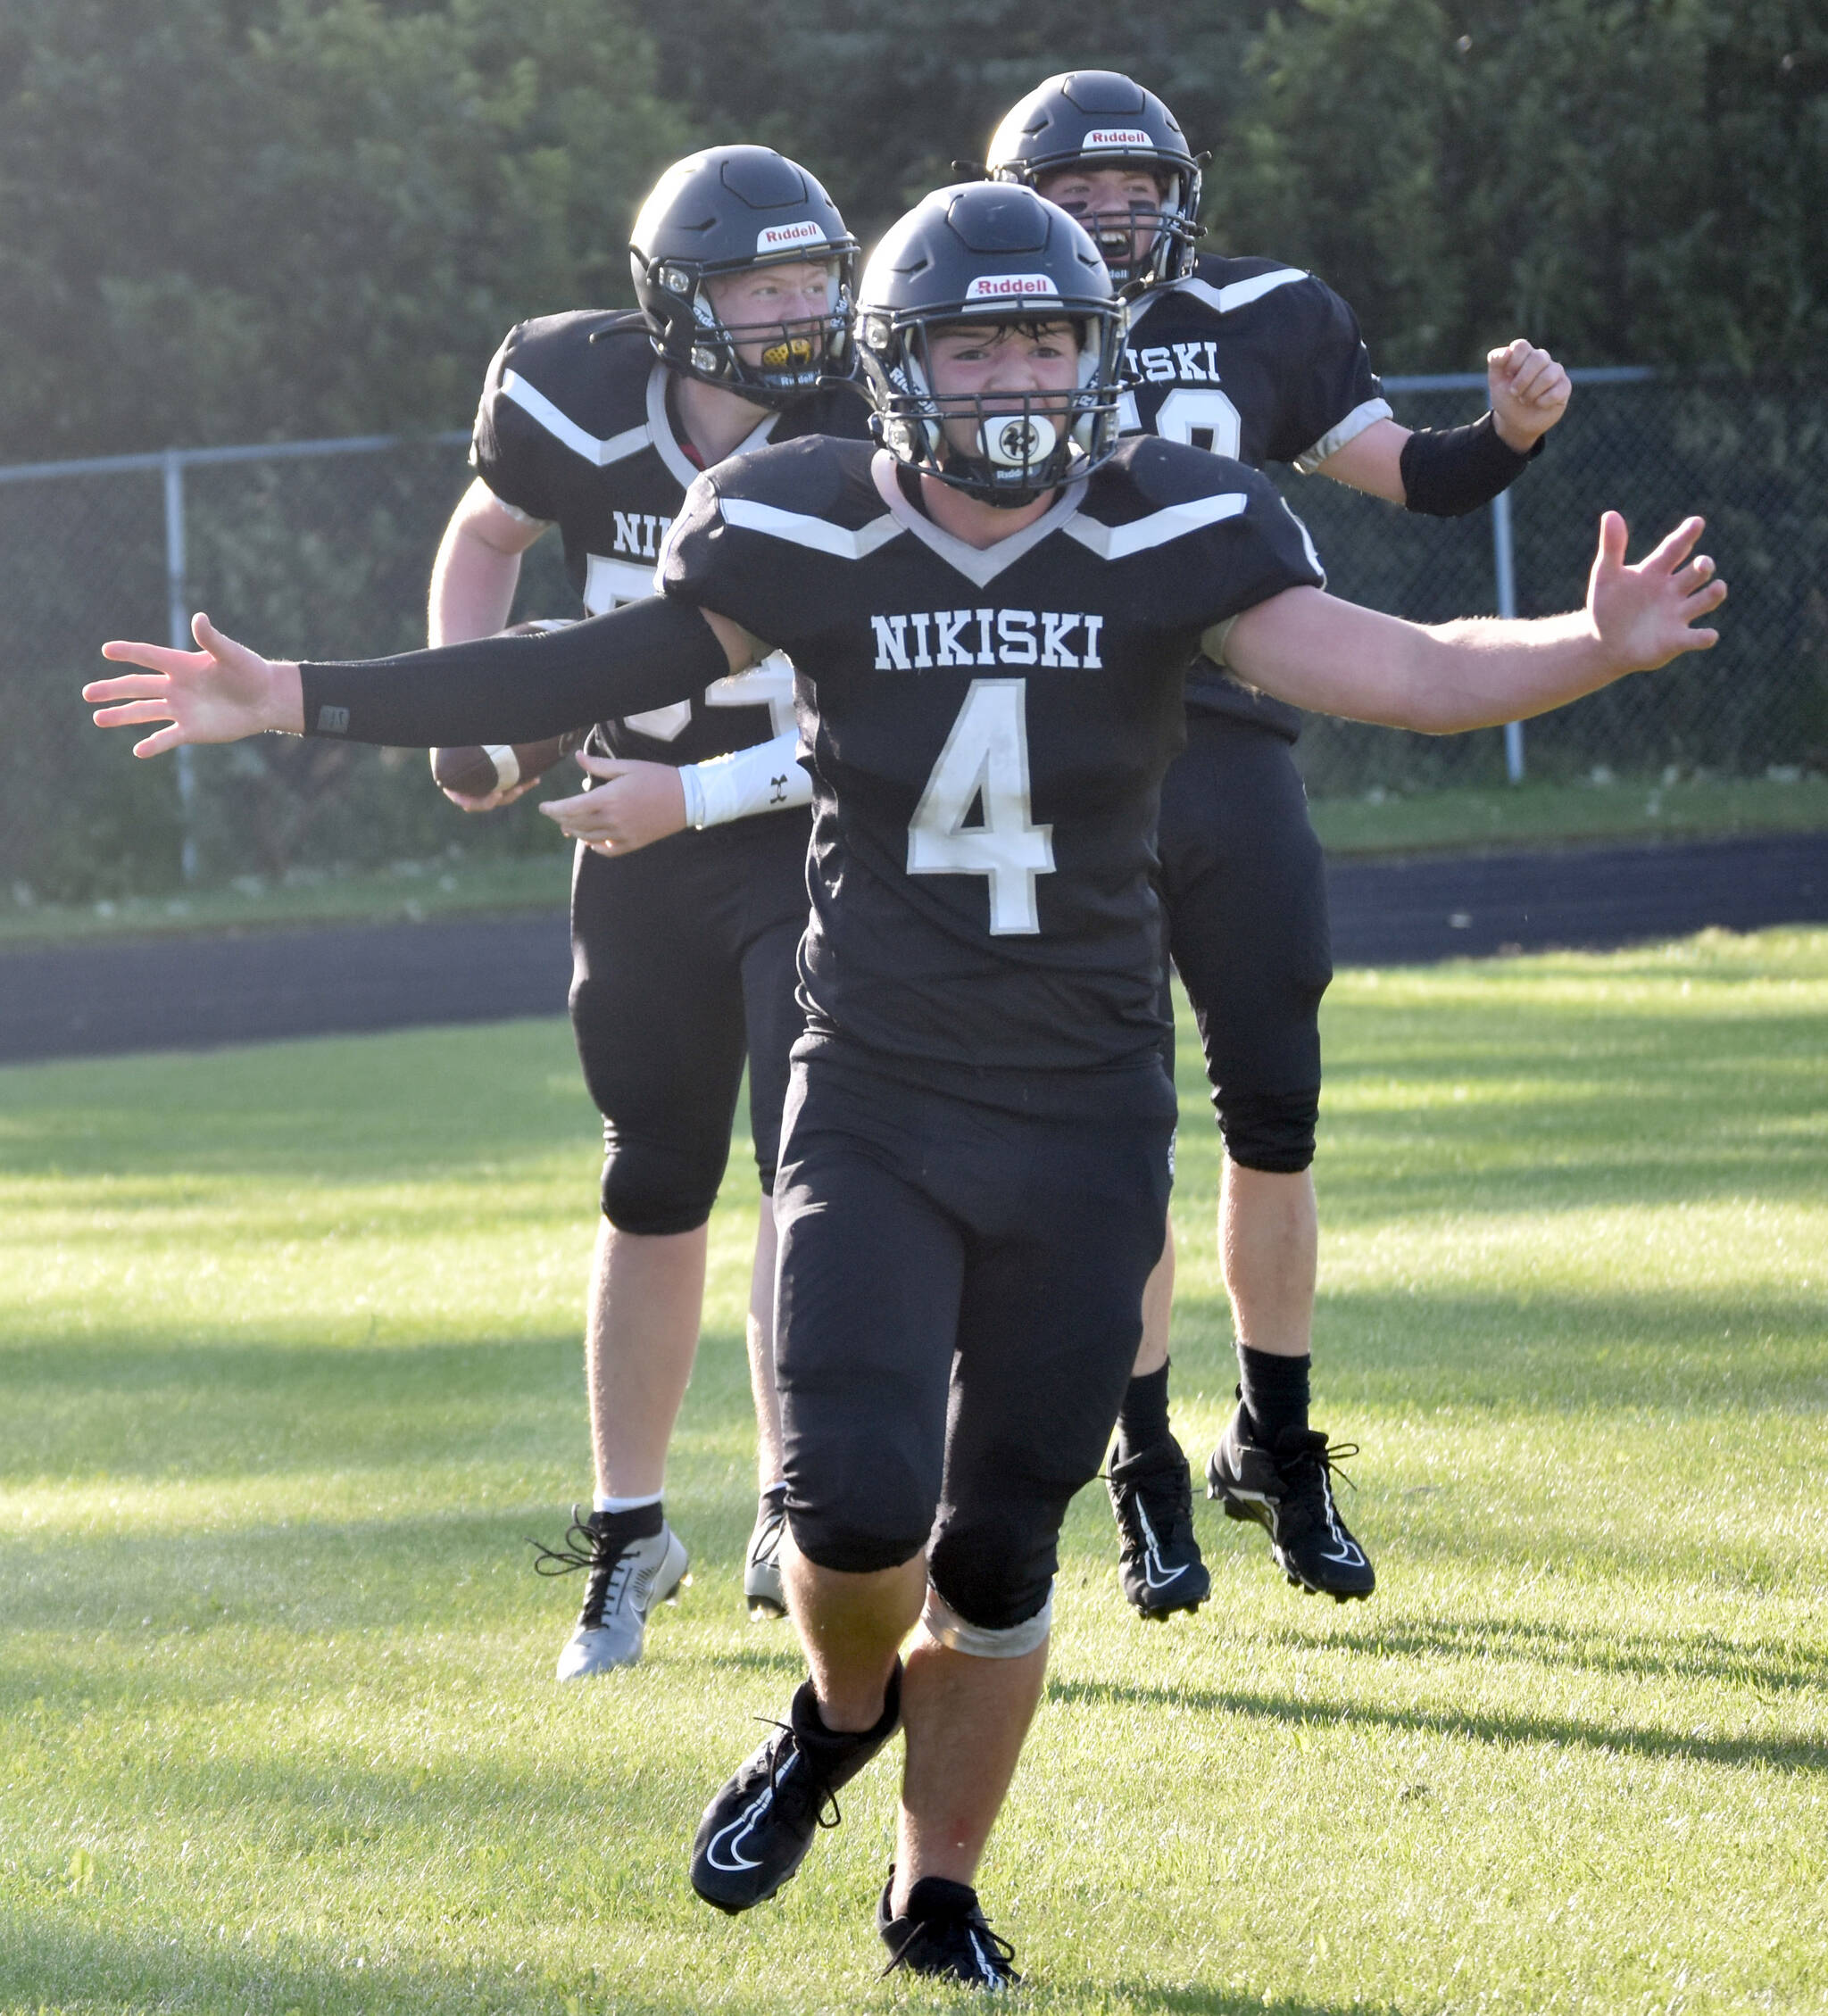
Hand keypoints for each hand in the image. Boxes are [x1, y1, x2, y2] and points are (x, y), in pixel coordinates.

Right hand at [87, 613, 302, 752]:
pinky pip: (167, 737)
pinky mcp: (191, 729)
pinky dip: (153, 744)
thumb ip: (212, 639)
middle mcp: (175, 686)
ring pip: (144, 712)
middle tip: (87, 693)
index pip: (149, 656)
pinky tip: (138, 751)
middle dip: (112, 690)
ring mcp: (180, 709)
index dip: (129, 652)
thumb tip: (199, 618)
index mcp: (181, 664)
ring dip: (121, 715)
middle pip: (137, 686)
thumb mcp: (232, 655)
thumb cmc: (251, 671)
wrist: (266, 700)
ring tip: (98, 719)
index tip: (107, 650)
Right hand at [428, 749, 541, 814]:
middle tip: (518, 789)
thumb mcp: (444, 751)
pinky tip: (535, 777)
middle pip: (490, 800)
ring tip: (532, 781)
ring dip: (519, 789)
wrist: (456, 736)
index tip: (497, 794)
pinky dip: (522, 781)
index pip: (469, 803)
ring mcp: (485, 786)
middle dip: (507, 796)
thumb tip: (449, 749)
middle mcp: (471, 790)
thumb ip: (452, 757)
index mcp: (455, 788)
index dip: (484, 802)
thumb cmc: (448, 744)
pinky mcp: (498, 779)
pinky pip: (510, 784)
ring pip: (504, 793)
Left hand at [538, 751, 688, 857]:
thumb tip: (577, 757)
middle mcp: (612, 819)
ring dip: (575, 832)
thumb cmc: (656, 777)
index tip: (544, 807)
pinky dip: (595, 847)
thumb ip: (598, 766)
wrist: (687, 798)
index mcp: (608, 798)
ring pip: (588, 838)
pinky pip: (607, 850)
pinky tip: (591, 841)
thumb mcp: (626, 766)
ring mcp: (623, 834)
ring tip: (568, 826)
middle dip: (561, 819)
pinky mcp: (633, 843)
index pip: (570, 808)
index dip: (553, 809)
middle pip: (576, 824)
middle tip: (554, 814)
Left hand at [1487, 339, 1570, 450]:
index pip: (1521, 346)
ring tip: (1524, 400)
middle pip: (1538, 357)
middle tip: (1514, 392)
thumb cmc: (1506, 398)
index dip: (1513, 361)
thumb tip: (1507, 351)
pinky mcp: (1564, 386)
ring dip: (1531, 393)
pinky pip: (1558, 391)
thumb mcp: (1495, 381)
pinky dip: (1543, 401)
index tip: (1508, 375)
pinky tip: (1538, 404)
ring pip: (1548, 375)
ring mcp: (1555, 371)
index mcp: (1525, 355)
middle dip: (1523, 379)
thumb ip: (1496, 361)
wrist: (1515, 422)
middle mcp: (1542, 359)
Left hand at [1587, 513, 1724, 674]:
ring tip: (1717, 587)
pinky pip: (1697, 637)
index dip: (1686, 535)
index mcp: (1656, 570)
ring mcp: (1678, 613)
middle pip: (1696, 573)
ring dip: (1714, 594)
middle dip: (1703, 567)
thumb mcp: (1605, 576)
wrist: (1604, 643)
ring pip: (1705, 600)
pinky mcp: (1677, 639)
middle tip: (1702, 564)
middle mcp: (1673, 589)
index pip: (1675, 548)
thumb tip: (1610, 514)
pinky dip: (1705, 636)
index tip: (1696, 522)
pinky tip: (1708, 635)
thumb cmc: (1607, 605)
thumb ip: (1612, 547)